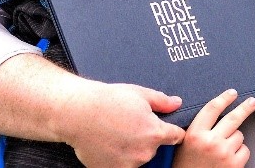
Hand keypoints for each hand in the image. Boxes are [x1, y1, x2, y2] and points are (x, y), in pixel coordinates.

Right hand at [0, 56, 184, 167]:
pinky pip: (122, 164)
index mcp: (155, 132)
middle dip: (148, 136)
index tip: (167, 128)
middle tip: (131, 123)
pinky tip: (108, 142)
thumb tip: (177, 103)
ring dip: (133, 147)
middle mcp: (144, 152)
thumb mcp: (139, 93)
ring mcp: (128, 164)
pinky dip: (118, 156)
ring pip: (138, 156)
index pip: (176, 136)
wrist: (77, 113)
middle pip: (155, 146)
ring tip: (117, 131)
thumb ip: (162, 101)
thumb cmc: (107, 100)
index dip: (173, 130)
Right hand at [173, 89, 254, 167]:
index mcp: (195, 134)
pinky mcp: (235, 164)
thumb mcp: (185, 144)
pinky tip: (229, 159)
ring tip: (223, 149)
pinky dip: (240, 152)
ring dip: (235, 139)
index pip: (212, 109)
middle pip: (233, 118)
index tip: (232, 93)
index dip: (224, 98)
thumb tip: (217, 111)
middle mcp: (210, 142)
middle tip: (253, 101)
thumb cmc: (187, 166)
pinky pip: (245, 149)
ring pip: (239, 135)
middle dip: (245, 108)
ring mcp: (224, 153)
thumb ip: (198, 128)